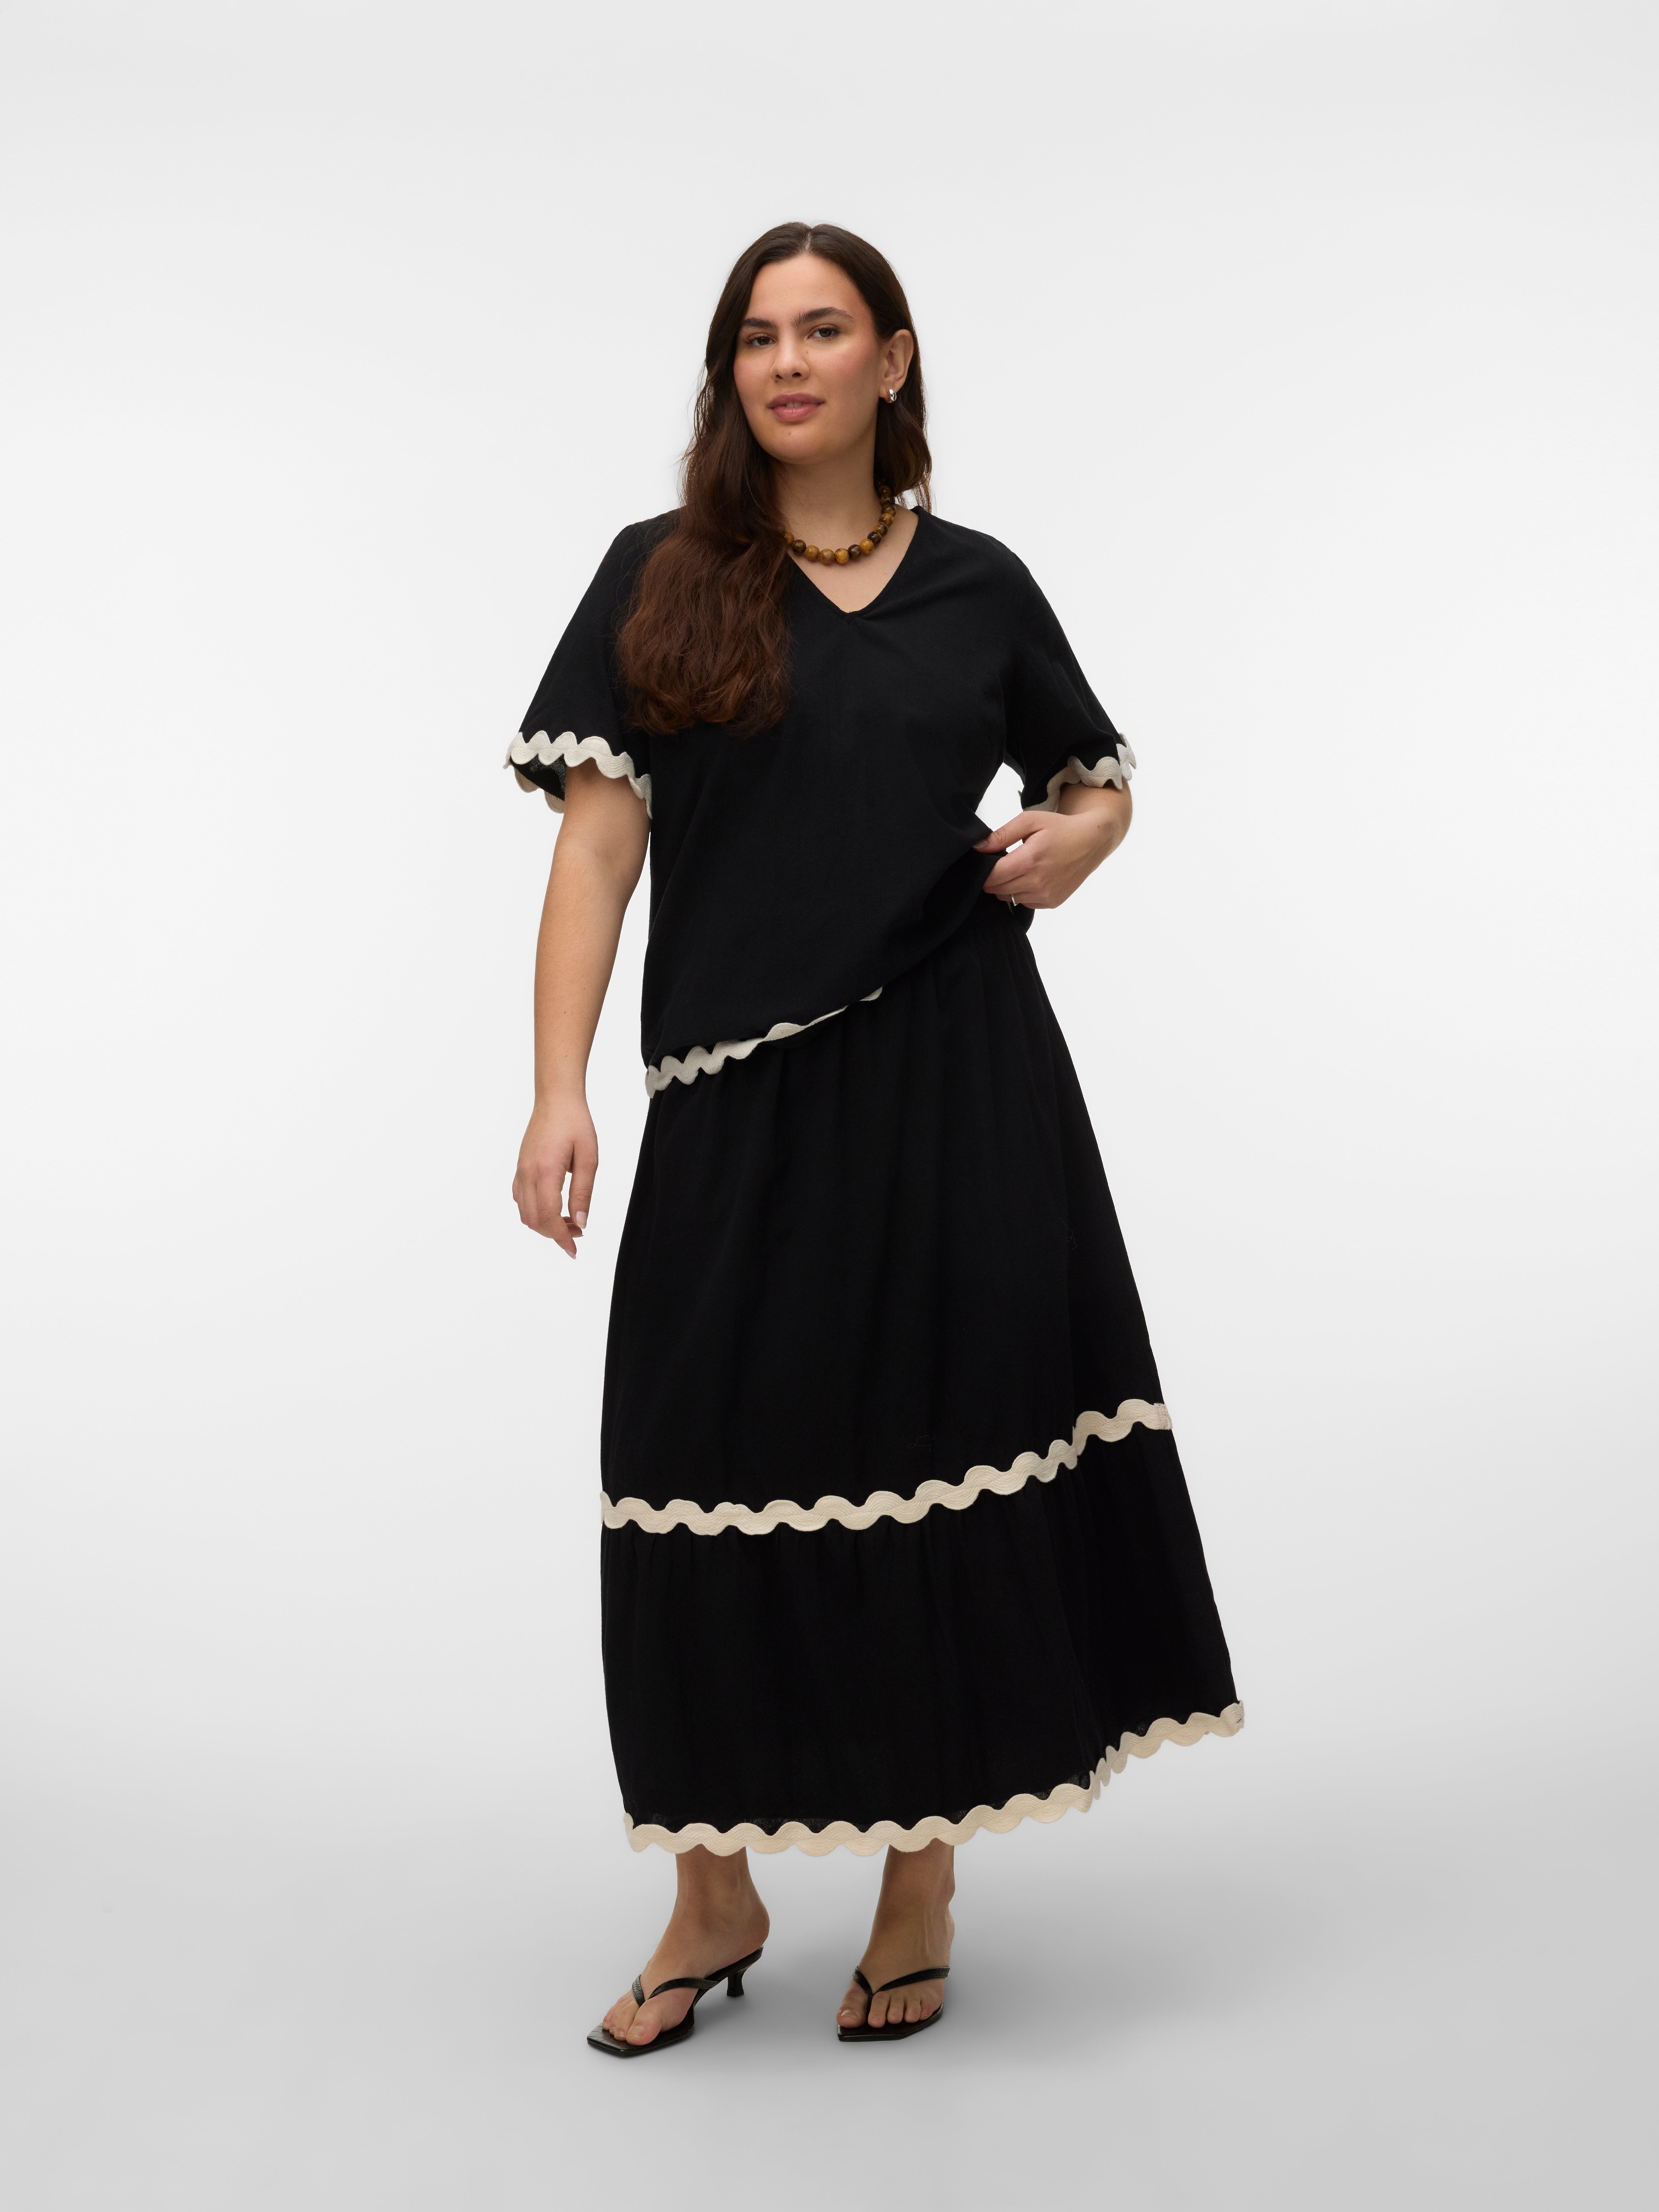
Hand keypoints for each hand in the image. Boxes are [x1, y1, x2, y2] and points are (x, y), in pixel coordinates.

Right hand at [513, 1093, 597, 1258]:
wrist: (556, 1099)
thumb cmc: (575, 1124)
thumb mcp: (589, 1158)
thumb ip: (583, 1193)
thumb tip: (580, 1222)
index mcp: (546, 1171)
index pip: (548, 1216)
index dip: (561, 1238)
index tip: (574, 1250)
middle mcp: (528, 1174)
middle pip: (534, 1220)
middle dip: (555, 1233)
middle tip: (579, 1232)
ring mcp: (520, 1171)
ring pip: (525, 1213)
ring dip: (545, 1224)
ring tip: (569, 1220)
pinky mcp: (520, 1168)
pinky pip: (521, 1199)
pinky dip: (534, 1211)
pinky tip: (553, 1206)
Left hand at [975, 784, 1129, 908]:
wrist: (1091, 842)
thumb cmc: (1059, 828)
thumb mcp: (1030, 821)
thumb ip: (1002, 834)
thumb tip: (978, 847)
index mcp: (1030, 860)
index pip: (992, 876)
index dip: (984, 871)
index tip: (986, 862)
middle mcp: (1037, 882)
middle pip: (998, 889)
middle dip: (993, 878)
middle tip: (1003, 863)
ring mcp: (1045, 895)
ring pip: (1009, 898)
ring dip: (1007, 886)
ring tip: (1018, 869)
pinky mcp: (1052, 902)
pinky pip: (1024, 902)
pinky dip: (1022, 893)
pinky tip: (1031, 878)